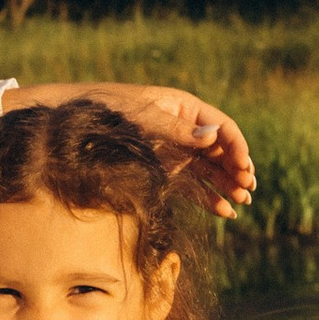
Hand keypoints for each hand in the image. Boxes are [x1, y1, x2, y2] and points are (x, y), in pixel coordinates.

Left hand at [5, 82, 254, 219]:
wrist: (71, 124)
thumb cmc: (106, 111)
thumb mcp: (141, 117)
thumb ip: (177, 128)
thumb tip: (213, 136)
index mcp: (183, 107)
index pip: (221, 126)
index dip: (236, 147)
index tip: (245, 169)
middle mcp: (183, 128)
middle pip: (220, 150)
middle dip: (237, 170)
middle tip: (248, 190)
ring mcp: (174, 150)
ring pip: (210, 170)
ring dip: (227, 186)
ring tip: (241, 204)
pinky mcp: (163, 169)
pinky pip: (192, 184)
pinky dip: (208, 198)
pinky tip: (223, 212)